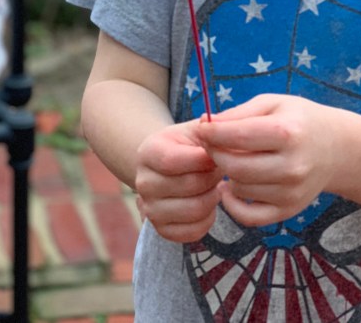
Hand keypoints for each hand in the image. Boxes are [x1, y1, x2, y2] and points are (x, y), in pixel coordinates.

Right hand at [135, 120, 222, 242]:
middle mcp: (143, 183)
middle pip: (189, 186)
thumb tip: (216, 130)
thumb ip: (208, 129)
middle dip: (212, 176)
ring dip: (213, 196)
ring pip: (194, 209)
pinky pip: (193, 232)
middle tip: (217, 169)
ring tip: (214, 185)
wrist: (172, 166)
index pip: (173, 161)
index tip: (214, 154)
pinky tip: (209, 202)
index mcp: (148, 152)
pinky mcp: (162, 229)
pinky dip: (209, 218)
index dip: (202, 159)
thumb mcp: (195, 129)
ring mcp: (150, 209)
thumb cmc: (188, 144)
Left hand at [196, 95, 343, 227]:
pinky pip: (249, 216)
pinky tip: (230, 186)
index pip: (238, 136)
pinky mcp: (289, 210)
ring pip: (239, 189)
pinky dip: (232, 204)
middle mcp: (292, 165)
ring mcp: (291, 192)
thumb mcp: (273, 104)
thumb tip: (205, 124)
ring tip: (230, 160)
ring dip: (226, 175)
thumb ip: (239, 113)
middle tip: (211, 145)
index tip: (202, 128)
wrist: (336, 148)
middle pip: (235, 167)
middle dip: (215, 155)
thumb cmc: (299, 120)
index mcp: (288, 132)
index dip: (213, 133)